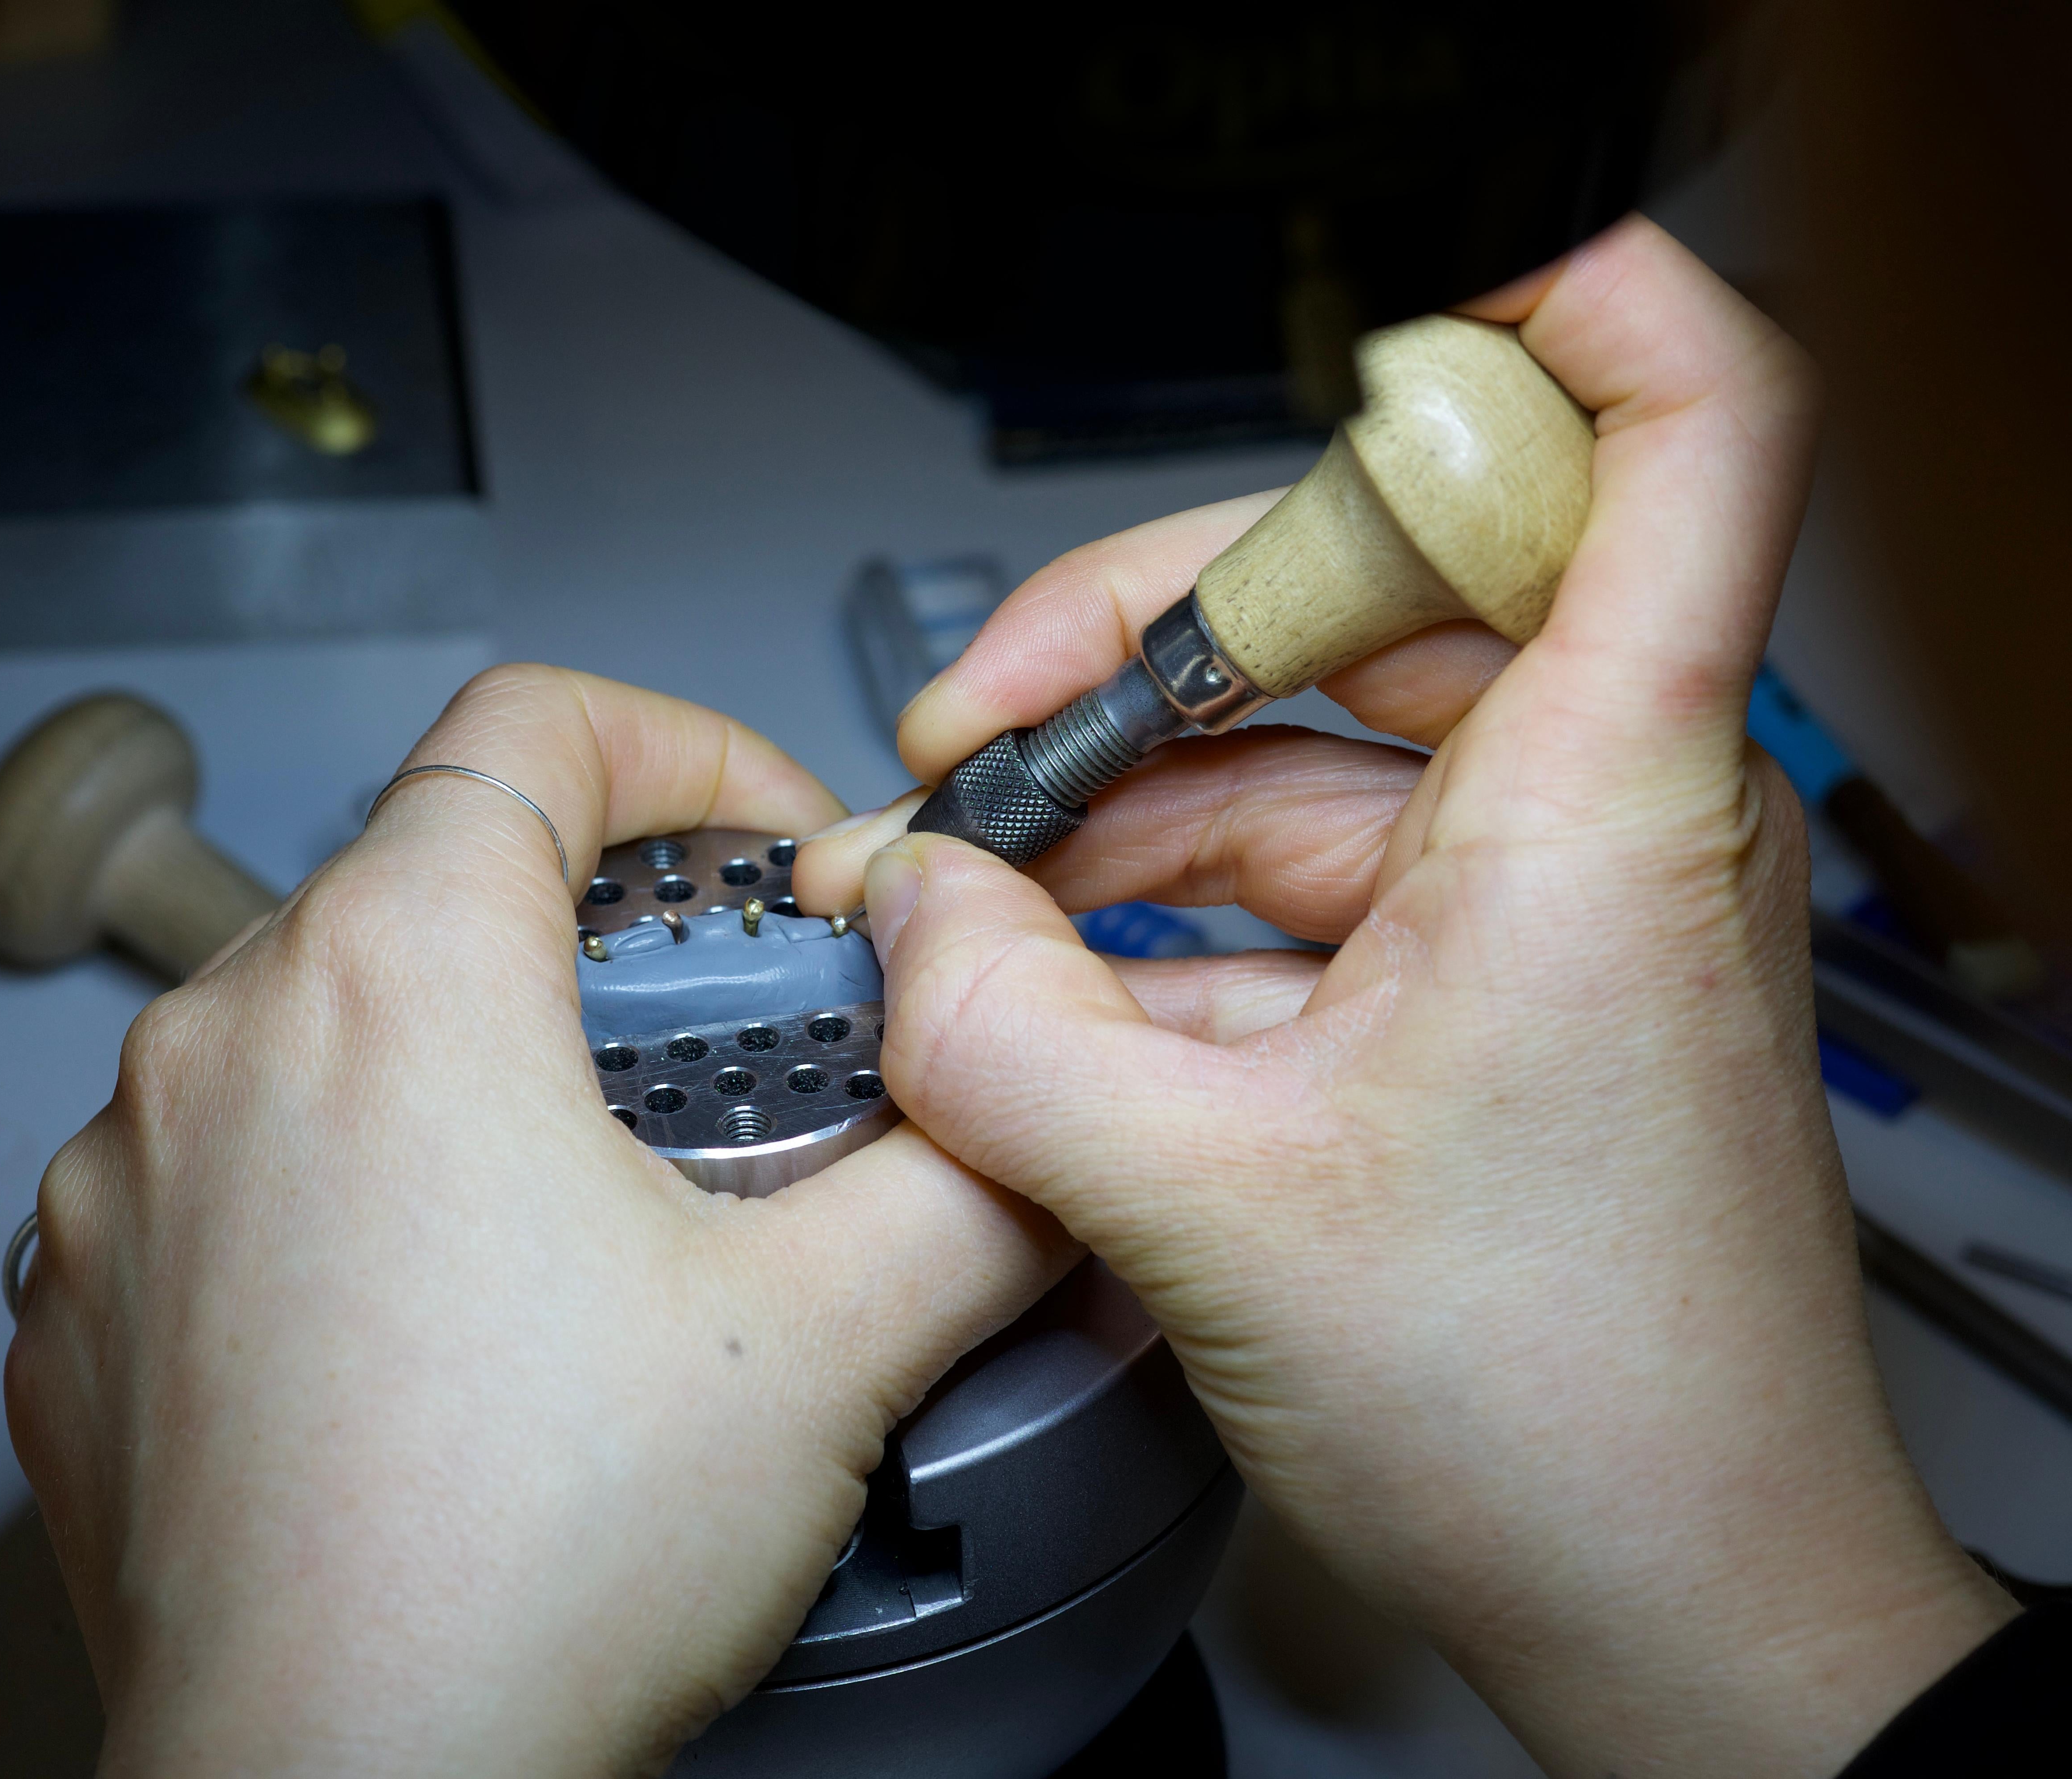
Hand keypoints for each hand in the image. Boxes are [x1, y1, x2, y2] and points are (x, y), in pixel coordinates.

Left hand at [5, 667, 1072, 1777]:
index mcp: (392, 982)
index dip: (677, 752)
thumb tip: (1033, 1120)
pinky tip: (420, 1329)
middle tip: (696, 1074)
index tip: (752, 850)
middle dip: (583, 947)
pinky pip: (215, 1172)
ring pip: (313, 1029)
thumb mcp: (829, 1342)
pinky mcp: (78, 1303)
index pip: (531, 728)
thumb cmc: (525, 1575)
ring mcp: (120, 1176)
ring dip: (445, 1076)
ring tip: (557, 1224)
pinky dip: (324, 1198)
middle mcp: (217, 1043)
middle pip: (426, 882)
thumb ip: (973, 1178)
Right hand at [795, 216, 2014, 1776]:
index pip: (1679, 427)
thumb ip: (1005, 1043)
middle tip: (989, 730)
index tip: (1389, 313)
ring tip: (969, 886)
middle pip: (1388, 576)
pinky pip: (1305, 878)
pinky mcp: (1488, 990)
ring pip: (1312, 743)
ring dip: (1124, 802)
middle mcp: (1591, 817)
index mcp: (1592, 799)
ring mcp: (1539, 903)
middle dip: (1148, 637)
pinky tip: (1045, 986)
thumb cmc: (1570, 1424)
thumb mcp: (1213, 1212)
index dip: (1556, 310)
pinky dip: (1164, 912)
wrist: (1675, 1603)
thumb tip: (904, 921)